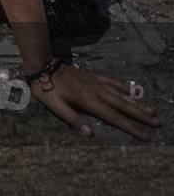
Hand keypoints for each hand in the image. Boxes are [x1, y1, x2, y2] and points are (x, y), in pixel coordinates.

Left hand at [33, 63, 160, 140]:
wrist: (43, 63)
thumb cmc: (47, 88)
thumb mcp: (55, 106)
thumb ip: (72, 119)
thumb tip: (90, 134)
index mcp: (89, 101)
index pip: (114, 118)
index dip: (131, 128)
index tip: (147, 137)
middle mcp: (96, 92)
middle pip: (123, 106)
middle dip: (141, 116)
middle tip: (157, 123)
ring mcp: (96, 83)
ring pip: (121, 94)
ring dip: (137, 103)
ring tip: (152, 110)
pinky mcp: (92, 77)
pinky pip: (112, 82)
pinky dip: (124, 87)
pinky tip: (132, 90)